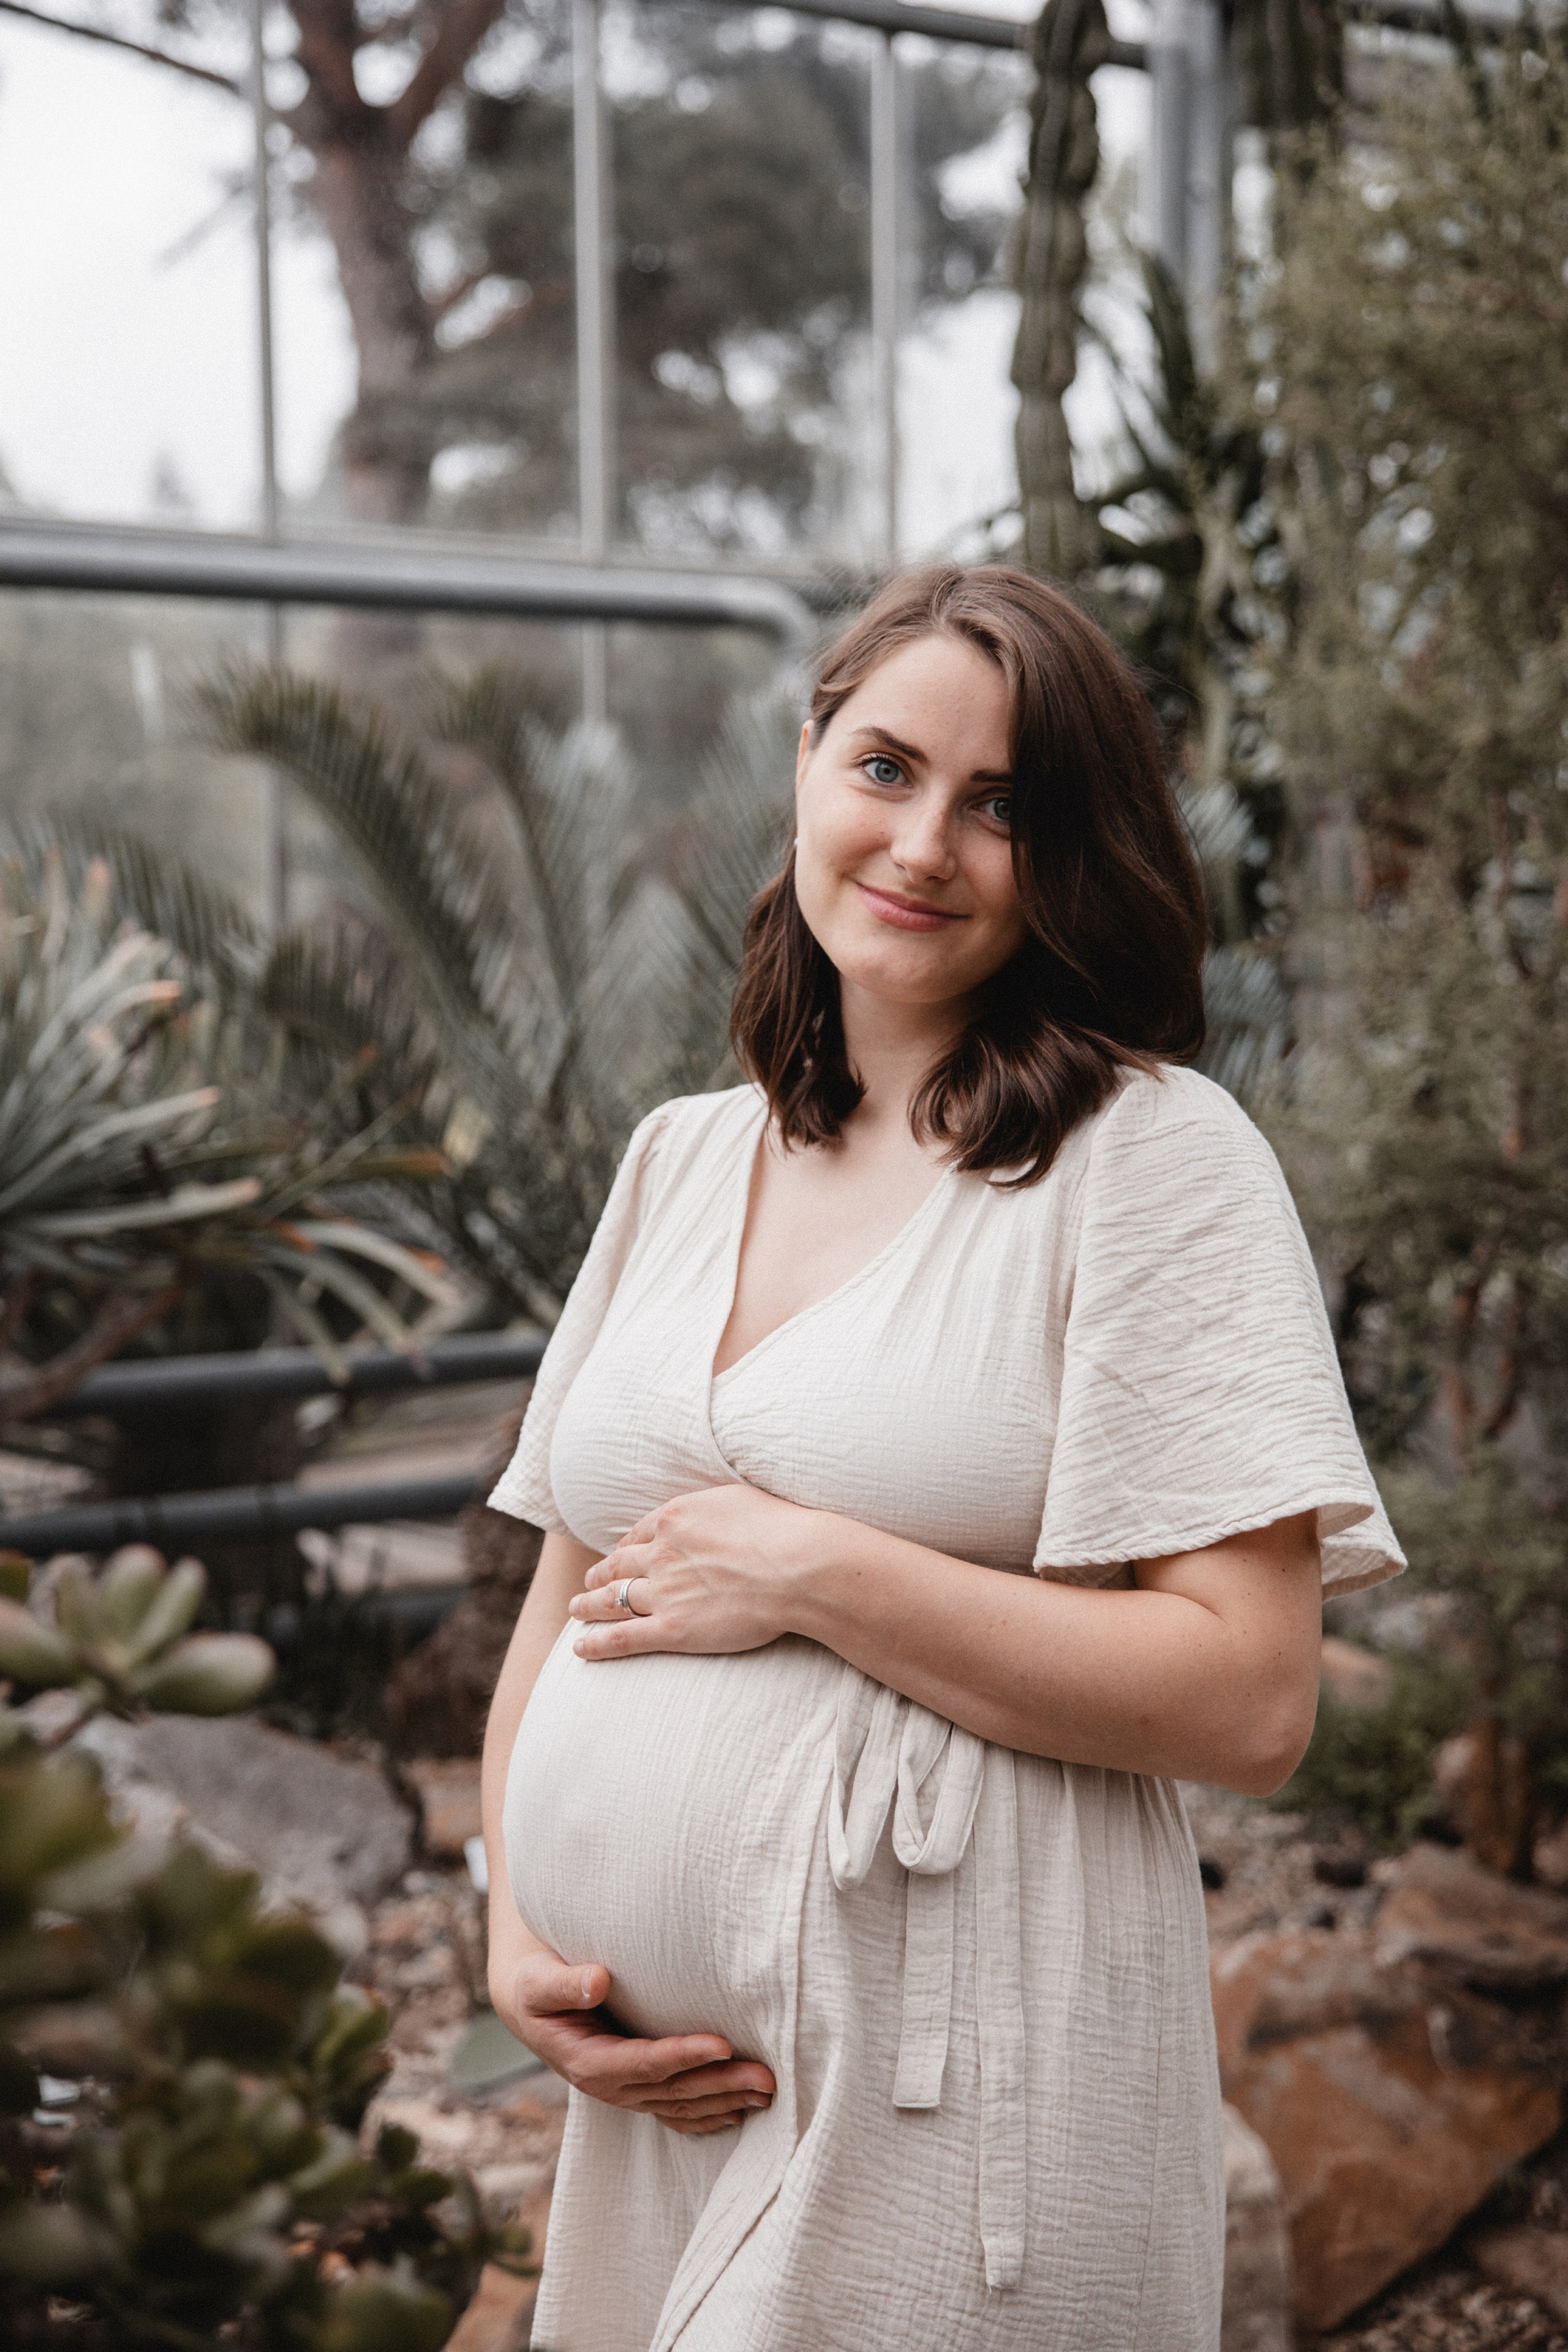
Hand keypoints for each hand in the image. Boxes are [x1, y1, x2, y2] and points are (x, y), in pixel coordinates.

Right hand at [490, 1926, 775, 2136]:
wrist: (530, 2005)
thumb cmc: (537, 1985)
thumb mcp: (539, 1981)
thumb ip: (566, 1983)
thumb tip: (598, 1980)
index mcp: (587, 2062)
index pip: (644, 2063)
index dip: (683, 2056)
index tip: (723, 2043)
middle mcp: (610, 2086)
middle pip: (673, 2091)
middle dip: (720, 2084)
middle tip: (765, 2076)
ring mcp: (626, 2094)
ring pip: (682, 2105)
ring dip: (725, 2100)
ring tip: (767, 2090)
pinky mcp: (637, 2091)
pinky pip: (676, 2113)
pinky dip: (708, 2116)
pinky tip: (739, 2111)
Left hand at [569, 1484, 822, 1660]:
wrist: (796, 1566)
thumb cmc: (780, 1529)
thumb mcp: (737, 1499)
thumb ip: (710, 1508)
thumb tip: (708, 1513)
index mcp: (675, 1520)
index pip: (638, 1534)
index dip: (624, 1547)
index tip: (618, 1555)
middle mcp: (661, 1554)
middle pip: (619, 1566)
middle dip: (600, 1575)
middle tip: (588, 1582)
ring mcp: (664, 1592)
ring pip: (613, 1600)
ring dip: (590, 1605)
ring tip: (576, 1610)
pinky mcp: (673, 1628)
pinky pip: (624, 1637)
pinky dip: (598, 1644)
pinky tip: (580, 1649)